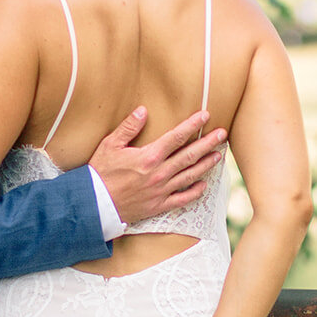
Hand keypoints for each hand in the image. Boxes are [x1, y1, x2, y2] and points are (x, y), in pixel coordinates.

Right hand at [88, 107, 225, 226]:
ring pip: (190, 176)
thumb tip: (144, 110)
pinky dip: (195, 192)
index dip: (192, 125)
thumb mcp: (110, 145)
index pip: (176, 137)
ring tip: (219, 156)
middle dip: (208, 143)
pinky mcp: (158, 205)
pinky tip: (204, 185)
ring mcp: (161, 191)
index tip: (205, 116)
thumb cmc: (100, 173)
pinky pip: (182, 199)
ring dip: (206, 165)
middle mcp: (159, 173)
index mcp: (149, 156)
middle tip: (223, 134)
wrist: (94, 204)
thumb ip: (128, 127)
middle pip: (189, 155)